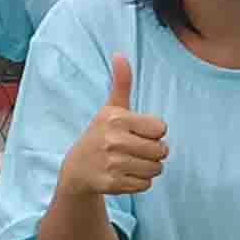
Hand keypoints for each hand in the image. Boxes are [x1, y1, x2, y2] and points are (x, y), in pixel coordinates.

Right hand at [59, 51, 170, 200]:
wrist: (77, 169)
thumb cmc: (100, 134)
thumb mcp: (110, 108)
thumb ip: (121, 83)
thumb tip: (120, 54)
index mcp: (117, 118)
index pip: (161, 128)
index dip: (153, 132)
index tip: (137, 133)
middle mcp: (113, 140)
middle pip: (162, 151)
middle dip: (154, 152)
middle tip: (135, 150)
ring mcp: (112, 164)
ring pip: (156, 169)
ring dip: (149, 168)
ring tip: (130, 162)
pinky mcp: (112, 184)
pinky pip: (145, 185)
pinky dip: (139, 182)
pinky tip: (124, 175)